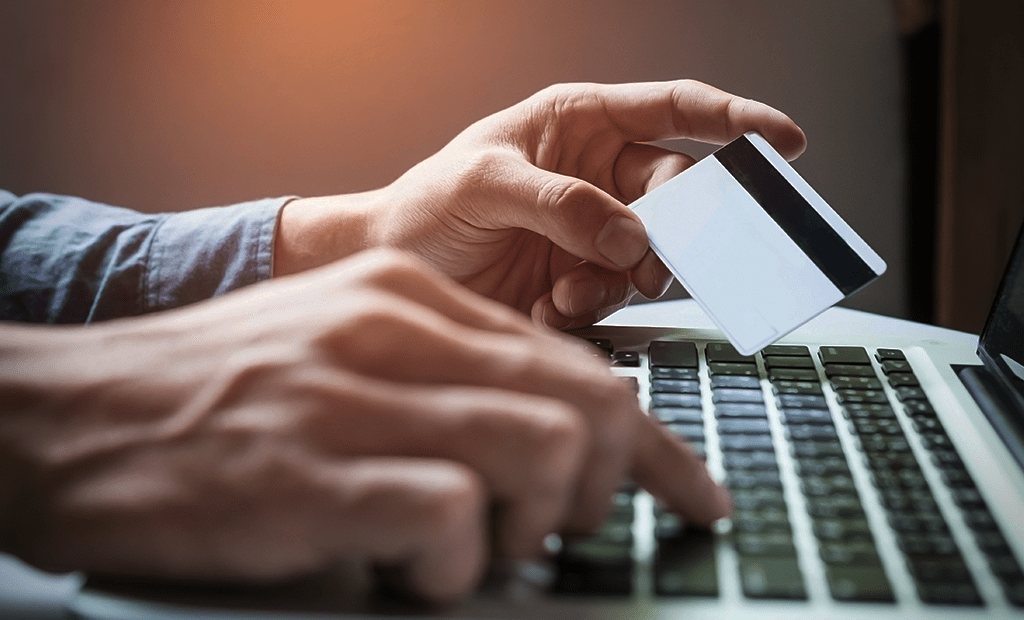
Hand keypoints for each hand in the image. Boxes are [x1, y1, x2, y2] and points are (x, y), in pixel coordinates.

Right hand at [0, 250, 728, 601]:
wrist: (71, 419)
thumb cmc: (217, 397)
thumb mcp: (344, 354)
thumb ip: (449, 379)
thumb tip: (553, 431)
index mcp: (412, 300)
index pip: (577, 362)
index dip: (652, 443)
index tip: (694, 490)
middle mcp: (394, 332)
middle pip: (585, 401)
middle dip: (608, 485)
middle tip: (564, 527)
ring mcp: (352, 397)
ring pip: (536, 450)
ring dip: (530, 528)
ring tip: (476, 552)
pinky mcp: (309, 471)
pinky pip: (447, 516)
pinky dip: (452, 563)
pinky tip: (409, 572)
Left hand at [275, 79, 805, 327]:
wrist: (391, 268)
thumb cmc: (426, 206)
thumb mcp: (482, 184)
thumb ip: (558, 201)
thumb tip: (630, 234)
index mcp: (580, 124)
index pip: (674, 110)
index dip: (734, 122)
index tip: (786, 143)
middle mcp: (600, 174)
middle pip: (677, 193)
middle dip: (678, 228)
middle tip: (660, 258)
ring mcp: (596, 230)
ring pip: (656, 251)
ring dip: (629, 276)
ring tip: (573, 290)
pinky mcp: (585, 279)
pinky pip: (621, 294)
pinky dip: (597, 304)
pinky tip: (553, 305)